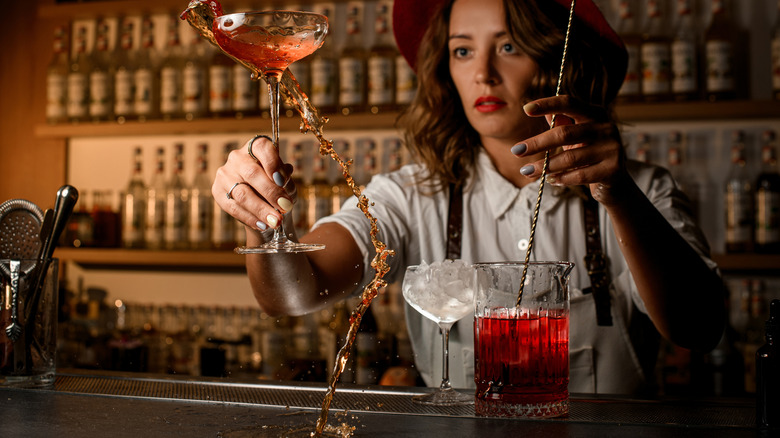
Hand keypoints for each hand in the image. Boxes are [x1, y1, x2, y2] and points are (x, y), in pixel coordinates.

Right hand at [212, 135, 295, 230]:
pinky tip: (263, 225)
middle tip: (285, 206)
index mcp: (255, 148)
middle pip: (251, 173)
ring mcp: (225, 175)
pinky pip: (233, 207)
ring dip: (261, 209)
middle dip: (270, 192)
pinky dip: (250, 218)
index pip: (262, 148)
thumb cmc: (275, 187)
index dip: (272, 163)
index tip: (283, 180)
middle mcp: (238, 158)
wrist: (261, 203)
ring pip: (242, 193)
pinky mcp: (217, 192)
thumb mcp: (285, 182)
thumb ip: (285, 180)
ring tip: (276, 221)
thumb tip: (285, 181)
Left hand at [512, 95, 629, 205]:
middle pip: (564, 133)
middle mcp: (606, 127)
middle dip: (537, 143)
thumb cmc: (589, 155)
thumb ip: (561, 124)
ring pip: (570, 157)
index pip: (569, 103)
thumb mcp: (575, 137)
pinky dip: (561, 178)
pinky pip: (579, 175)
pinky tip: (550, 180)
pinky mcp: (613, 170)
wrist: (614, 183)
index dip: (547, 104)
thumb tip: (540, 112)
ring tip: (527, 171)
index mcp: (596, 114)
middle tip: (516, 151)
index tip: (526, 109)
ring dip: (544, 166)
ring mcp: (612, 148)